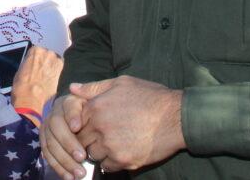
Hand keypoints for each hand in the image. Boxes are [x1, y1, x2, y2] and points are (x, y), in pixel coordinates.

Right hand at [10, 45, 62, 112]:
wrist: (30, 97)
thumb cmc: (22, 85)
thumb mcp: (21, 70)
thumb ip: (29, 64)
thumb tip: (31, 67)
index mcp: (35, 50)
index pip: (37, 51)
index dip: (36, 59)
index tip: (36, 64)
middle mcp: (47, 53)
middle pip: (48, 55)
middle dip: (45, 62)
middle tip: (40, 71)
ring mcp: (55, 61)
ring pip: (55, 61)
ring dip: (51, 67)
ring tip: (46, 76)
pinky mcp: (61, 72)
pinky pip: (59, 69)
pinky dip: (56, 73)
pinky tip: (50, 80)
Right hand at [41, 94, 89, 179]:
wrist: (79, 117)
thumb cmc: (92, 110)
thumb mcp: (94, 100)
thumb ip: (89, 92)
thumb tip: (74, 88)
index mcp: (67, 102)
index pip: (67, 107)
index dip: (71, 117)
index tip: (77, 127)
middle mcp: (53, 115)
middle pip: (56, 129)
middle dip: (68, 144)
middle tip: (82, 157)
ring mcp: (47, 130)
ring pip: (51, 145)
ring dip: (64, 160)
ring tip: (79, 172)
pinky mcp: (45, 143)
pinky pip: (48, 156)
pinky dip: (58, 167)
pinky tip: (69, 177)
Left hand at [69, 75, 184, 171]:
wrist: (176, 117)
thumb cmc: (150, 97)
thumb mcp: (122, 83)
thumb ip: (94, 87)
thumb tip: (73, 89)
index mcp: (97, 107)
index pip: (74, 121)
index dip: (81, 124)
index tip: (91, 124)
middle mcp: (100, 127)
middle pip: (81, 139)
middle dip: (88, 138)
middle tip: (101, 136)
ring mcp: (111, 145)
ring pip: (92, 154)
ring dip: (99, 151)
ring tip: (113, 143)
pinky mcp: (123, 160)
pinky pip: (106, 166)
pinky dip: (111, 162)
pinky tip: (121, 151)